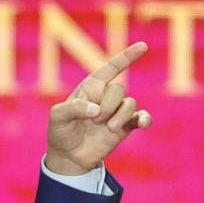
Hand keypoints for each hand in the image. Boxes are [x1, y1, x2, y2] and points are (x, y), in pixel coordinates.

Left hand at [46, 42, 152, 175]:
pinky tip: (142, 124)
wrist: (69, 156)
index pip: (111, 68)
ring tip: (108, 129)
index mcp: (90, 87)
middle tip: (95, 121)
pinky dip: (145, 119)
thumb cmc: (61, 131)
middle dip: (108, 106)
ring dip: (121, 116)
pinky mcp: (125, 126)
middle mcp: (105, 96)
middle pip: (119, 90)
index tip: (143, 46)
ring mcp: (117, 111)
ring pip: (131, 104)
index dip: (127, 56)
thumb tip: (97, 110)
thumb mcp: (57, 117)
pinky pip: (142, 117)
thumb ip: (73, 108)